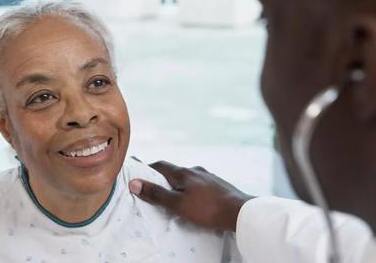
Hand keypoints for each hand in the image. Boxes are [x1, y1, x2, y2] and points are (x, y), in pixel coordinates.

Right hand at [129, 161, 254, 231]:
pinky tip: (195, 198)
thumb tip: (134, 182)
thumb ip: (156, 194)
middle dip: (162, 176)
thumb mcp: (177, 204)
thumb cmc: (207, 209)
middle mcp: (195, 170)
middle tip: (153, 185)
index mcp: (183, 172)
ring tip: (174, 194)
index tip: (137, 169)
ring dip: (178, 182)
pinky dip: (192, 188)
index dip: (147, 167)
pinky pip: (200, 183)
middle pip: (174, 170)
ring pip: (188, 177)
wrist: (241, 212)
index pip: (160, 165)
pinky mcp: (219, 184)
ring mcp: (209, 176)